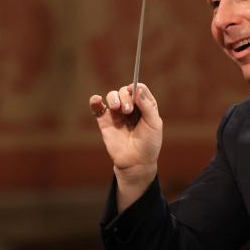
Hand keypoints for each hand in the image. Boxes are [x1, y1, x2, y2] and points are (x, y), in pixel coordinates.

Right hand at [89, 83, 162, 208]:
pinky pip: (97, 107)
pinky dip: (95, 101)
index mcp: (144, 106)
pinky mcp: (104, 121)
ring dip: (113, 98)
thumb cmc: (149, 144)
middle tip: (128, 110)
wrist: (136, 162)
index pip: (139, 89)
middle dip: (125, 97)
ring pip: (112, 96)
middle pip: (124, 91)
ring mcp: (117, 114)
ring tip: (116, 108)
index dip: (136, 87)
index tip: (135, 93)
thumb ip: (147, 106)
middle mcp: (130, 107)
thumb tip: (137, 89)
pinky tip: (97, 100)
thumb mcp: (154, 124)